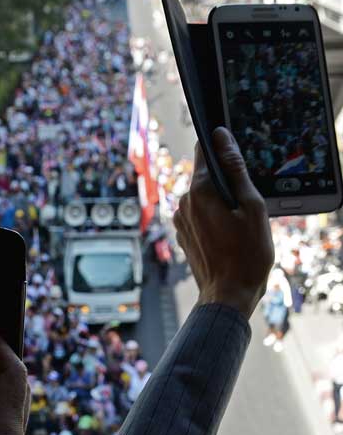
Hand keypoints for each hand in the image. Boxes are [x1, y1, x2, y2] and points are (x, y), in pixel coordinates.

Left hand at [174, 127, 273, 318]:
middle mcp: (183, 203)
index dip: (221, 147)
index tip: (236, 154)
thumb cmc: (246, 255)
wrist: (228, 296)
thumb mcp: (253, 206)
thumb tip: (221, 137)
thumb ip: (236, 169)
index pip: (204, 151)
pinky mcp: (183, 235)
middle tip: (247, 204)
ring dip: (221, 202)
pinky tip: (229, 235)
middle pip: (206, 176)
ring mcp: (181, 220)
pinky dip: (214, 218)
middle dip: (227, 182)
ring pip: (204, 197)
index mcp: (199, 191)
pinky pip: (200, 215)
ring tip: (239, 224)